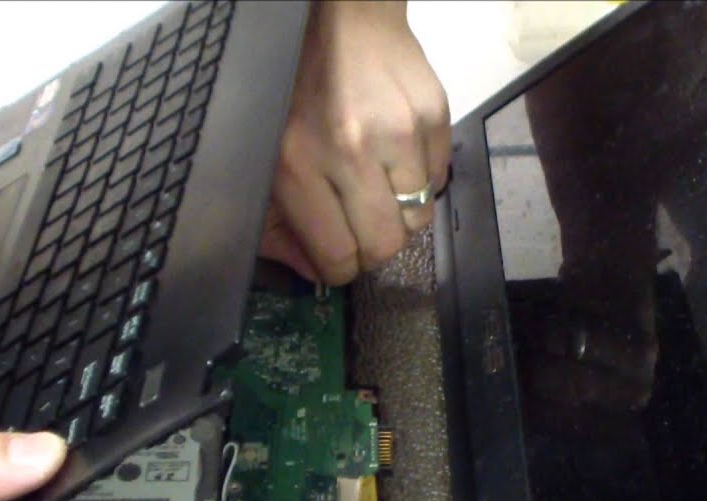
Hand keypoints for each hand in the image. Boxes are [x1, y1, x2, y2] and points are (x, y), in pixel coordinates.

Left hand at [260, 0, 449, 284]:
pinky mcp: (434, 117)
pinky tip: (397, 156)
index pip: (339, 257)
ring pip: (419, 219)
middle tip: (361, 228)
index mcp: (298, 164)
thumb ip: (278, 221)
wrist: (344, 16)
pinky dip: (421, 181)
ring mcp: (400, 133)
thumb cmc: (298, 85)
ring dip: (401, 213)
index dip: (341, 268)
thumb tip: (311, 270)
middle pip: (386, 246)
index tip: (338, 258)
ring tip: (380, 185)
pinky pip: (439, 181)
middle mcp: (351, 150)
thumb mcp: (266, 154)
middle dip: (374, 247)